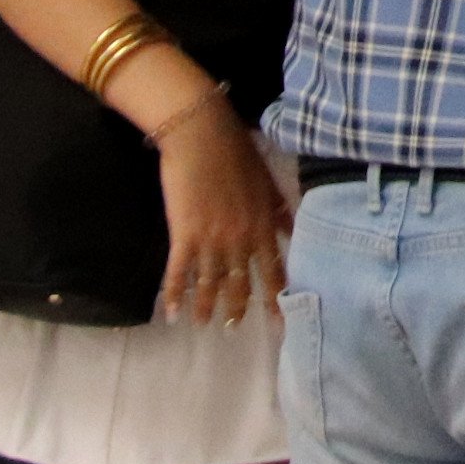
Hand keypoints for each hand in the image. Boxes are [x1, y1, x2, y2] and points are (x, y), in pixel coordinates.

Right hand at [150, 95, 292, 326]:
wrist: (203, 135)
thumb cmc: (237, 153)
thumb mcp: (268, 182)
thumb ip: (279, 211)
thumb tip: (292, 232)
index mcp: (263, 224)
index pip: (274, 269)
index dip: (276, 298)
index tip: (281, 323)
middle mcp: (241, 237)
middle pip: (241, 281)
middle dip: (238, 306)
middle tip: (234, 327)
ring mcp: (212, 237)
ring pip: (210, 281)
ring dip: (206, 306)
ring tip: (203, 324)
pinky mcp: (184, 232)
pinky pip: (179, 271)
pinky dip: (175, 293)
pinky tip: (172, 313)